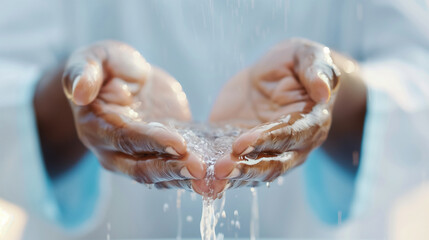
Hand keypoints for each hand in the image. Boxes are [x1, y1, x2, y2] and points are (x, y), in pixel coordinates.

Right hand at [63, 40, 204, 189]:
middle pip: (142, 167)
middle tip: (200, 169)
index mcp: (97, 127)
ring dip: (184, 178)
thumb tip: (79, 91)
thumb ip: (84, 71)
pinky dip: (192, 175)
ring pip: (160, 176)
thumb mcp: (94, 58)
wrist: (125, 77)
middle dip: (171, 169)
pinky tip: (214, 176)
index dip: (152, 142)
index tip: (179, 143)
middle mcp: (113, 150)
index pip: (126, 139)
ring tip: (210, 179)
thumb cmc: (108, 65)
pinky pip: (174, 170)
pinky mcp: (158, 154)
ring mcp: (137, 156)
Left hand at [211, 38, 339, 188]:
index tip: (240, 143)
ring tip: (209, 179)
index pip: (289, 135)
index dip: (266, 140)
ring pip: (254, 173)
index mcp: (310, 122)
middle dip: (247, 168)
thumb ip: (317, 69)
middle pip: (273, 164)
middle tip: (221, 169)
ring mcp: (268, 153)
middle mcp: (293, 146)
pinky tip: (202, 180)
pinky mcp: (246, 152)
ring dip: (233, 177)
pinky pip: (236, 167)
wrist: (272, 76)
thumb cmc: (293, 63)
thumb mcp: (305, 56)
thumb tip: (324, 91)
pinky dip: (221, 176)